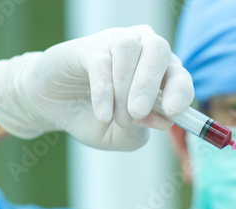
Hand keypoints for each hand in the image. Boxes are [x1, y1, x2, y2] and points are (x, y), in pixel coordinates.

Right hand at [0, 26, 193, 150]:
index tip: (172, 111)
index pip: (180, 76)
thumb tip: (164, 120)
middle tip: (137, 112)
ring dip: (125, 87)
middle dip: (150, 84)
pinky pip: (101, 61)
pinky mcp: (87, 47)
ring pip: (130, 49)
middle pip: (159, 51)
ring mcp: (115, 45)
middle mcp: (142, 52)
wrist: (55, 111)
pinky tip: (102, 114)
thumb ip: (143, 128)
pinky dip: (104, 90)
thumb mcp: (123, 137)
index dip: (180, 91)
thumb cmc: (96, 120)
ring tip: (116, 117)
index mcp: (160, 73)